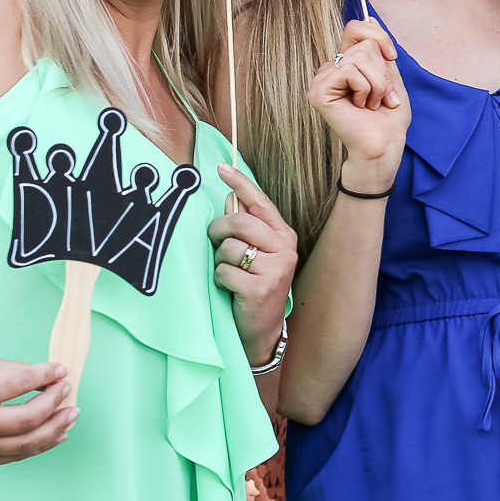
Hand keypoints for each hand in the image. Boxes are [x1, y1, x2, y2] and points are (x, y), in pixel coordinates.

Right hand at [0, 356, 76, 466]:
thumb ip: (18, 372)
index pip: (20, 385)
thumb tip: (54, 377)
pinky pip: (13, 456)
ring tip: (70, 417)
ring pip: (25, 445)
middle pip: (28, 420)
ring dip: (54, 430)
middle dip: (55, 406)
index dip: (46, 376)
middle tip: (69, 394)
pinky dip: (37, 446)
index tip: (61, 372)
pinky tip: (54, 435)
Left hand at [209, 165, 301, 364]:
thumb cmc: (254, 288)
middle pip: (240, 223)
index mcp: (283, 236)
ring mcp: (275, 269)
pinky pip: (225, 271)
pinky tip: (231, 290)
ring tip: (229, 274)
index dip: (240, 183)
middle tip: (214, 243)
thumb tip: (229, 200)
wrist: (263, 332)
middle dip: (218, 231)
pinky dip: (220, 280)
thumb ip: (245, 228)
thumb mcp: (255, 255)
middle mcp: (285, 249)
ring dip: (219, 261)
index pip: (260, 203)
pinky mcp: (260, 289)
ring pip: (229, 248)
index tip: (222, 168)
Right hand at [306, 17, 409, 176]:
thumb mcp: (390, 75)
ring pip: (360, 56)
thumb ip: (379, 49)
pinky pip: (350, 70)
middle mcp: (330, 69)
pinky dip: (365, 89)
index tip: (392, 57)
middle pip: (363, 43)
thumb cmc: (389, 117)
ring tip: (371, 103)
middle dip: (383, 71)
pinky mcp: (318, 91)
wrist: (385, 145)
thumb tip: (370, 18)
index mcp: (345, 64)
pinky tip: (360, 107)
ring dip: (377, 83)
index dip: (378, 36)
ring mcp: (322, 79)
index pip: (356, 28)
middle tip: (380, 97)